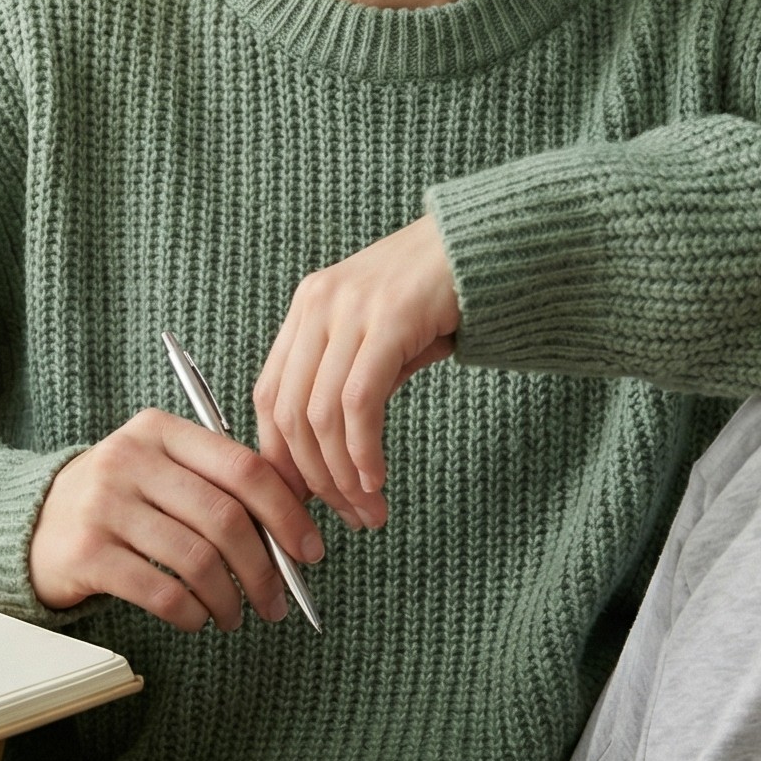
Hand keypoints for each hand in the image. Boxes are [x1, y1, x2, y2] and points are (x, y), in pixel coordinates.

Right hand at [28, 407, 324, 631]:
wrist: (32, 523)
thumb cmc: (118, 500)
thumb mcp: (160, 469)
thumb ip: (218, 484)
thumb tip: (294, 530)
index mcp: (159, 429)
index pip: (243, 467)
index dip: (287, 513)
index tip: (310, 551)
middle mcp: (129, 459)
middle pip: (225, 518)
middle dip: (265, 569)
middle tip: (277, 601)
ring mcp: (104, 504)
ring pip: (197, 559)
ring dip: (229, 599)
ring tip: (235, 616)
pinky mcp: (86, 552)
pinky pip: (161, 591)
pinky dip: (191, 613)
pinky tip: (197, 619)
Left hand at [253, 212, 461, 531]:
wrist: (492, 243)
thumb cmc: (441, 295)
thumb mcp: (381, 339)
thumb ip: (351, 384)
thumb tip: (330, 460)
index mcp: (307, 309)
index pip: (268, 396)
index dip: (280, 458)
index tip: (303, 502)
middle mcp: (317, 305)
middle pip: (288, 413)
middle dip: (313, 480)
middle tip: (346, 517)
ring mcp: (349, 308)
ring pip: (321, 414)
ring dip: (342, 475)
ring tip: (368, 509)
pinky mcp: (388, 319)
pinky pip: (359, 401)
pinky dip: (362, 450)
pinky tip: (377, 477)